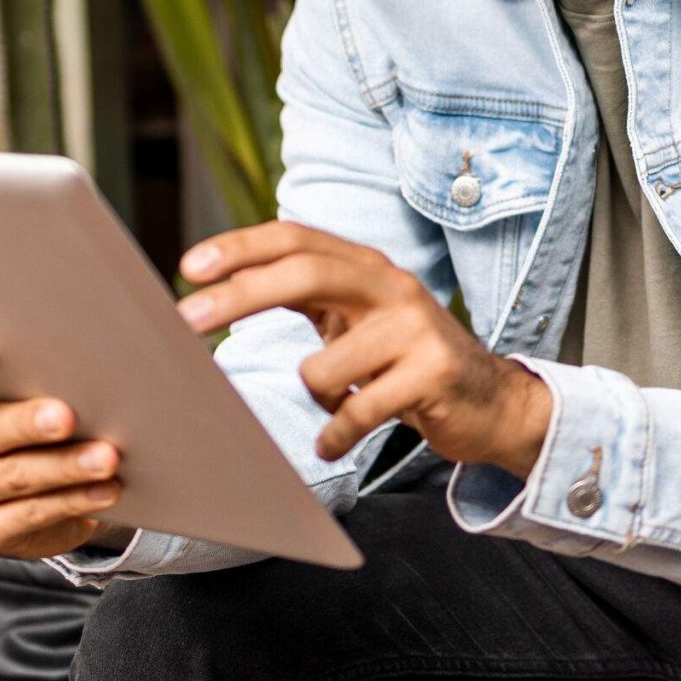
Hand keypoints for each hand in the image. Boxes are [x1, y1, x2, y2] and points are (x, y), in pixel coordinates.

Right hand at [0, 344, 129, 559]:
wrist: (42, 492)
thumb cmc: (34, 415)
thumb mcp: (25, 389)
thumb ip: (29, 363)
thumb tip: (73, 330)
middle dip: (24, 423)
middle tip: (66, 415)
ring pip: (10, 476)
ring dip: (63, 466)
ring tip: (107, 457)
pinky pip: (28, 516)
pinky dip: (73, 500)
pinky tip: (106, 489)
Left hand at [177, 223, 551, 475]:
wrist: (492, 402)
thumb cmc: (406, 362)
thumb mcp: (359, 320)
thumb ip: (310, 297)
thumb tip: (223, 290)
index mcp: (368, 268)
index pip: (297, 239)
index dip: (241, 247)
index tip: (189, 267)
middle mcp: (392, 286)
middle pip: (305, 273)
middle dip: (239, 295)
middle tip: (187, 320)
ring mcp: (415, 328)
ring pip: (322, 366)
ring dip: (317, 398)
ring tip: (341, 405)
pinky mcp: (432, 373)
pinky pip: (356, 411)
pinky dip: (335, 435)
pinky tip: (334, 442)